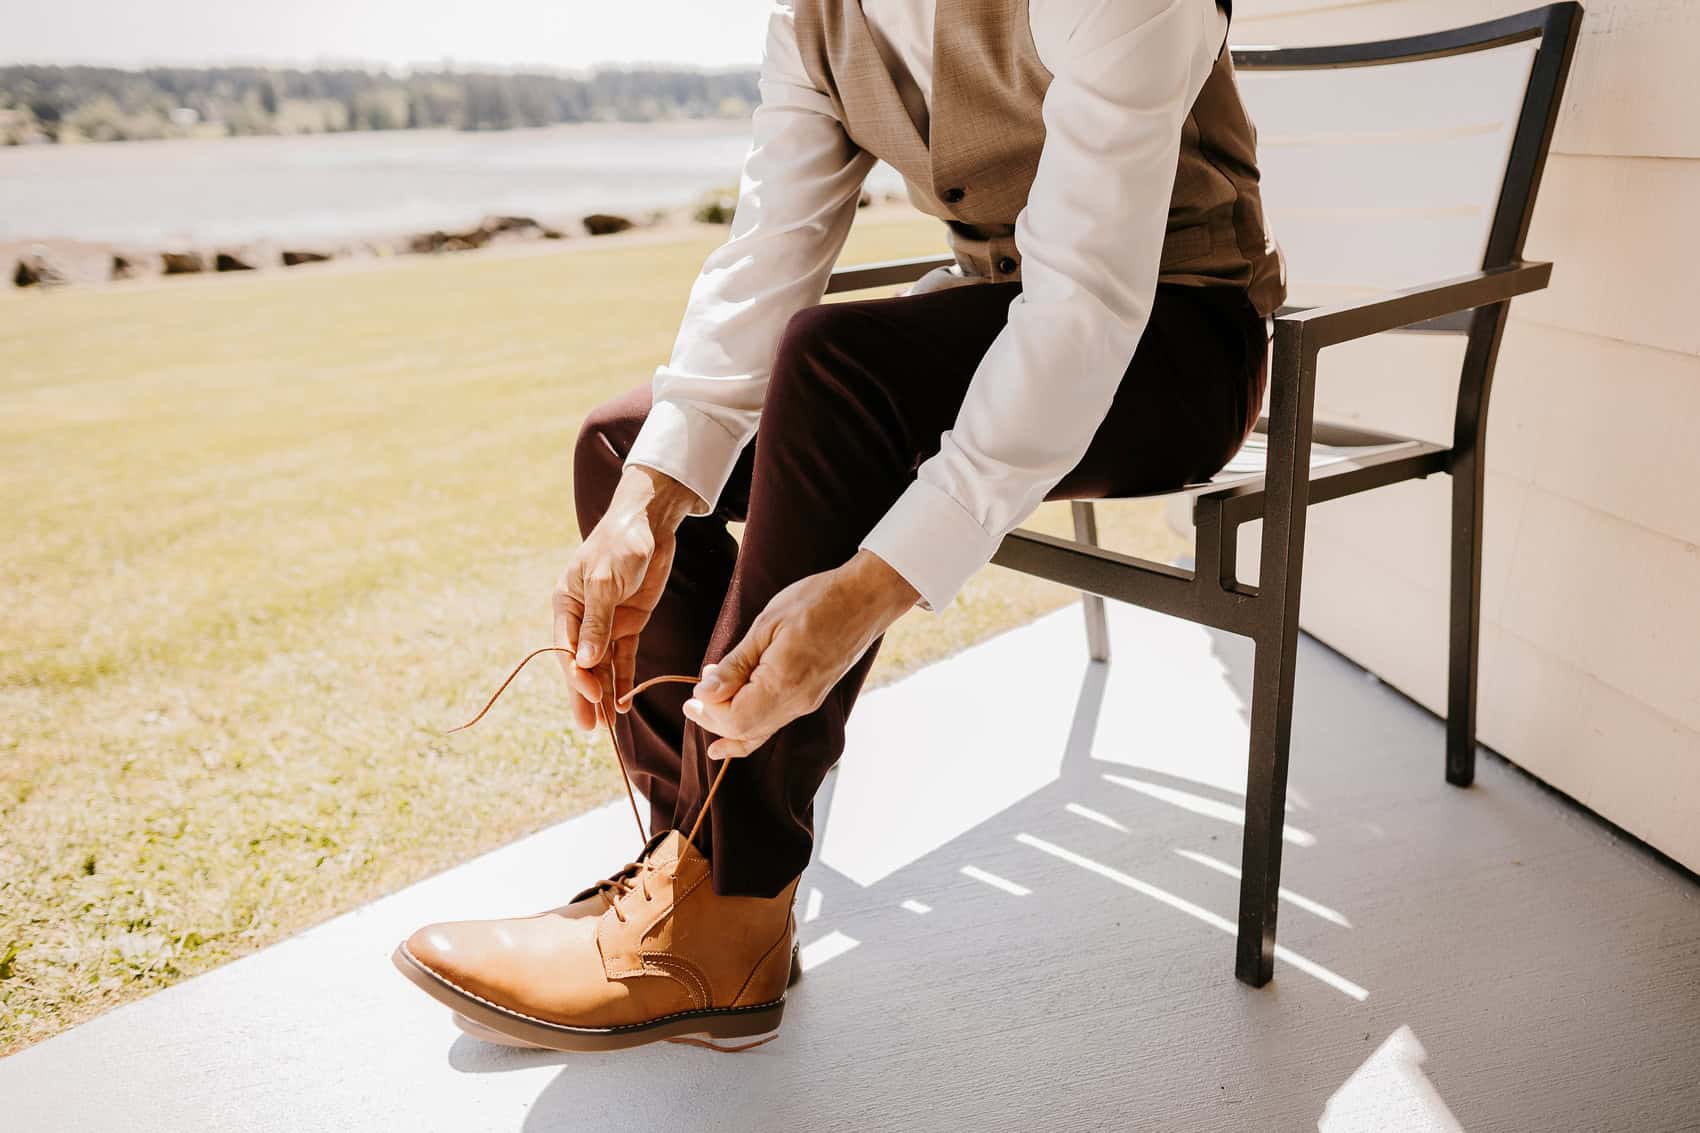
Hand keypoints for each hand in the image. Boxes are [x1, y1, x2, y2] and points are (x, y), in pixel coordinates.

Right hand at [555, 465, 701, 728]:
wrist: (649, 523)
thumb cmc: (620, 544)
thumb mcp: (605, 580)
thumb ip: (597, 621)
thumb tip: (586, 660)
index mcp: (566, 604)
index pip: (567, 648)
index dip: (577, 674)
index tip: (592, 693)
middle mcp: (583, 618)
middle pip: (582, 664)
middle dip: (586, 696)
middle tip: (590, 729)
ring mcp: (606, 622)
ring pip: (602, 666)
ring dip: (605, 694)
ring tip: (607, 726)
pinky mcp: (629, 623)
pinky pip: (624, 657)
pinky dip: (624, 679)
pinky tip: (625, 702)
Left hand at [682, 550, 919, 758]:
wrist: (865, 598)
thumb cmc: (816, 601)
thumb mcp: (766, 625)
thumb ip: (734, 665)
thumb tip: (704, 693)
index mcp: (784, 683)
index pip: (735, 720)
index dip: (708, 713)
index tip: (692, 695)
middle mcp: (797, 703)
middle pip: (745, 731)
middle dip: (713, 720)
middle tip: (692, 700)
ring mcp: (806, 703)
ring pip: (759, 732)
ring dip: (728, 725)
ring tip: (704, 711)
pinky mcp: (810, 698)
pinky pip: (774, 724)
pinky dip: (749, 731)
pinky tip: (730, 740)